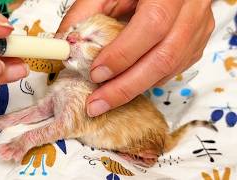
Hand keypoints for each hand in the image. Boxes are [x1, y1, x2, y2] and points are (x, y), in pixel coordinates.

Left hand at [58, 0, 214, 116]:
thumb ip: (85, 13)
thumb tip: (64, 44)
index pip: (152, 26)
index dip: (123, 54)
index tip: (96, 74)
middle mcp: (191, 11)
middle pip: (164, 57)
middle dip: (126, 86)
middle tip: (97, 104)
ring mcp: (199, 29)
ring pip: (170, 69)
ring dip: (136, 87)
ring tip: (107, 98)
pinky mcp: (197, 43)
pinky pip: (174, 70)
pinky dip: (148, 80)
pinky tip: (129, 83)